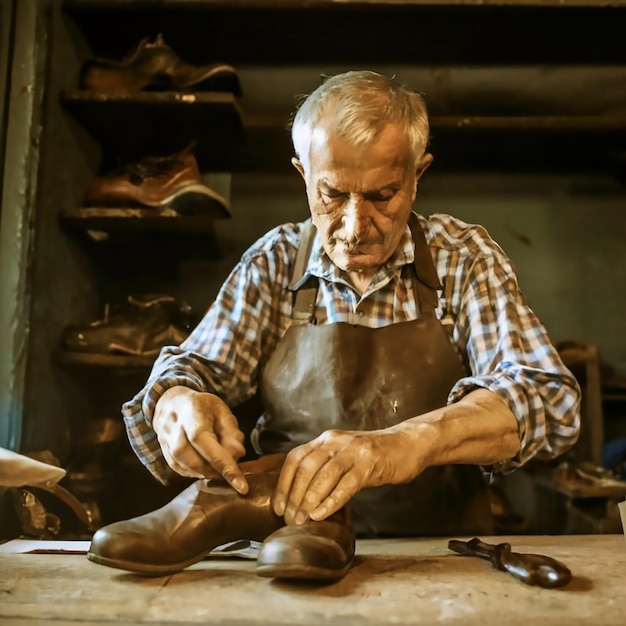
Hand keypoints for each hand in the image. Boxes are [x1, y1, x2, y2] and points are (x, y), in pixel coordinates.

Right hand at [152, 386, 247, 493]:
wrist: (171, 404)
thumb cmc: (201, 407)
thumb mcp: (222, 411)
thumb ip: (232, 432)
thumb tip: (238, 454)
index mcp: (191, 415)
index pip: (206, 443)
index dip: (224, 464)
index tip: (241, 485)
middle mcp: (174, 431)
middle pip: (196, 461)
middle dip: (219, 470)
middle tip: (233, 466)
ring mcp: (166, 445)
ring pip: (190, 469)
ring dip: (210, 472)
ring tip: (221, 465)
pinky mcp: (166, 456)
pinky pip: (184, 472)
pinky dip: (200, 472)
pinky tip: (208, 466)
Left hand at [272, 428, 413, 524]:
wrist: (407, 444)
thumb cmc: (373, 456)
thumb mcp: (343, 456)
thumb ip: (323, 468)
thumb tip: (299, 497)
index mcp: (326, 439)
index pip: (296, 458)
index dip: (284, 483)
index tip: (278, 507)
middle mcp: (336, 441)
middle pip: (306, 467)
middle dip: (294, 495)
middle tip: (290, 519)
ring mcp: (354, 451)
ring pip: (324, 474)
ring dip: (309, 500)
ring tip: (302, 520)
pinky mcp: (371, 463)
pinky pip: (347, 483)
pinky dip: (331, 501)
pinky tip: (322, 515)